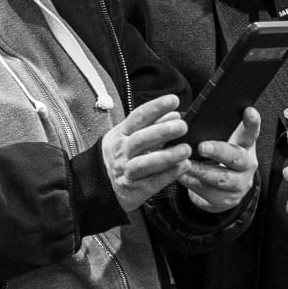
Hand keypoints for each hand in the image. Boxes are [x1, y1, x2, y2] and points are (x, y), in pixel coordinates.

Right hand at [102, 95, 195, 213]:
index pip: (138, 117)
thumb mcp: (131, 136)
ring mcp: (125, 170)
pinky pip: (152, 181)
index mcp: (120, 134)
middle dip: (162, 131)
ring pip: (144, 163)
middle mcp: (120, 151)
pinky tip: (183, 166)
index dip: (155, 107)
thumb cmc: (123, 155)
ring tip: (186, 149)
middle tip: (182, 126)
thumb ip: (153, 125)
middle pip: (140, 139)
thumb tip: (174, 114)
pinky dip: (169, 174)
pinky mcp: (133, 188)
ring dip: (167, 156)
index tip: (173, 100)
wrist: (102, 183)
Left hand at [179, 107, 260, 213]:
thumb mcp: (222, 142)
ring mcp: (238, 184)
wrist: (223, 190)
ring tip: (185, 163)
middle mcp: (247, 165)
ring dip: (201, 170)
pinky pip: (207, 192)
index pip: (251, 132)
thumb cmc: (218, 158)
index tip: (248, 110)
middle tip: (202, 147)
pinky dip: (192, 182)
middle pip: (236, 157)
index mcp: (246, 146)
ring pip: (221, 178)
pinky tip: (180, 175)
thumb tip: (185, 118)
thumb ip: (214, 130)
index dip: (252, 122)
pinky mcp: (225, 199)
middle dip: (219, 151)